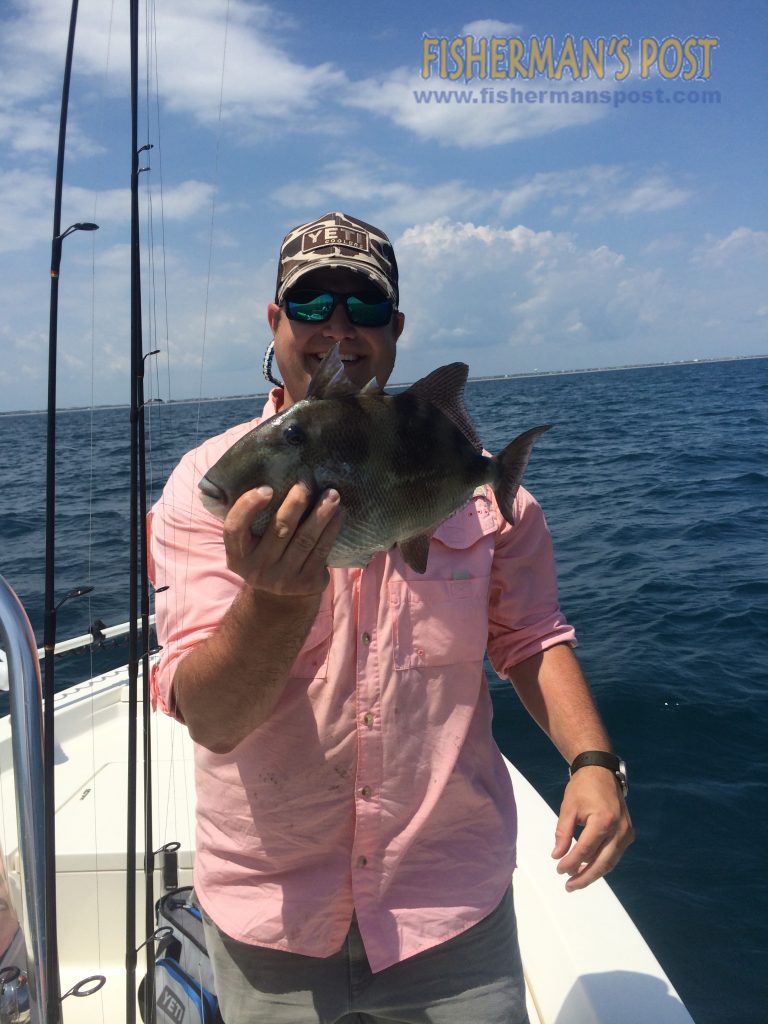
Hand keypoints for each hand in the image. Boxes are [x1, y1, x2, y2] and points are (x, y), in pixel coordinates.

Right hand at [223, 483, 342, 595]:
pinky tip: (338, 514)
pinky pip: (322, 550)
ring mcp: (283, 579)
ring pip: (305, 539)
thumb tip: (270, 474)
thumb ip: (251, 519)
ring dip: (321, 513)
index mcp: (237, 555)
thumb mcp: (249, 545)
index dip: (248, 506)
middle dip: (296, 502)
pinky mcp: (307, 583)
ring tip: (332, 494)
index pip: (235, 528)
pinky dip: (332, 530)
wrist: (280, 599)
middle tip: (307, 482)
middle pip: (279, 529)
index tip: (267, 488)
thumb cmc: (265, 555)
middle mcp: (257, 570)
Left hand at [552, 766, 634, 890]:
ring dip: (593, 873)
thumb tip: (557, 855)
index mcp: (604, 821)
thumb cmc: (583, 787)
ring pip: (610, 861)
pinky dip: (601, 863)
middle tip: (569, 887)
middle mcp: (619, 829)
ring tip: (576, 881)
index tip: (558, 870)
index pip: (585, 850)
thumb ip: (563, 833)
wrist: (601, 771)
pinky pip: (614, 854)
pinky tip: (587, 868)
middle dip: (585, 877)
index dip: (571, 863)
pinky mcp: (628, 833)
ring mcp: (626, 832)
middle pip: (602, 862)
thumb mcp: (568, 808)